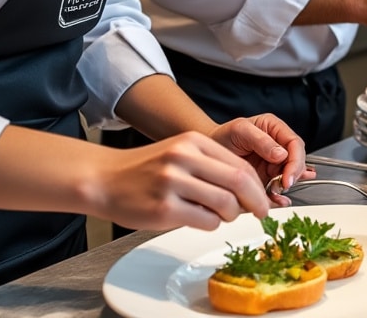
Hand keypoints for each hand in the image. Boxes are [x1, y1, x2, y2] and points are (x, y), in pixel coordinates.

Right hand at [92, 131, 283, 231]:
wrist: (103, 179)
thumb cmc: (145, 170)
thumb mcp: (179, 153)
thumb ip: (211, 166)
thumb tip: (249, 190)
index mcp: (193, 142)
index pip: (241, 164)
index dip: (257, 185)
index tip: (263, 198)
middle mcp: (184, 158)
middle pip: (239, 182)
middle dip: (256, 201)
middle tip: (261, 213)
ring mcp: (173, 183)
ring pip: (225, 204)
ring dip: (232, 215)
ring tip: (222, 216)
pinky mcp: (164, 208)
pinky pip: (205, 221)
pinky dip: (211, 224)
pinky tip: (199, 219)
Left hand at [211, 114, 312, 199]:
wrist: (208, 154)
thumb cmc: (223, 136)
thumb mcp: (240, 130)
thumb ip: (261, 140)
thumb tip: (282, 154)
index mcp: (275, 129)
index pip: (295, 144)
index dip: (296, 161)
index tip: (288, 176)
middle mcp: (278, 146)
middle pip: (297, 161)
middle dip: (292, 175)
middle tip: (282, 186)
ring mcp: (274, 164)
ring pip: (290, 176)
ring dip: (286, 187)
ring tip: (276, 192)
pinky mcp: (267, 178)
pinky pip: (278, 188)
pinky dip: (279, 197)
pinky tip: (279, 200)